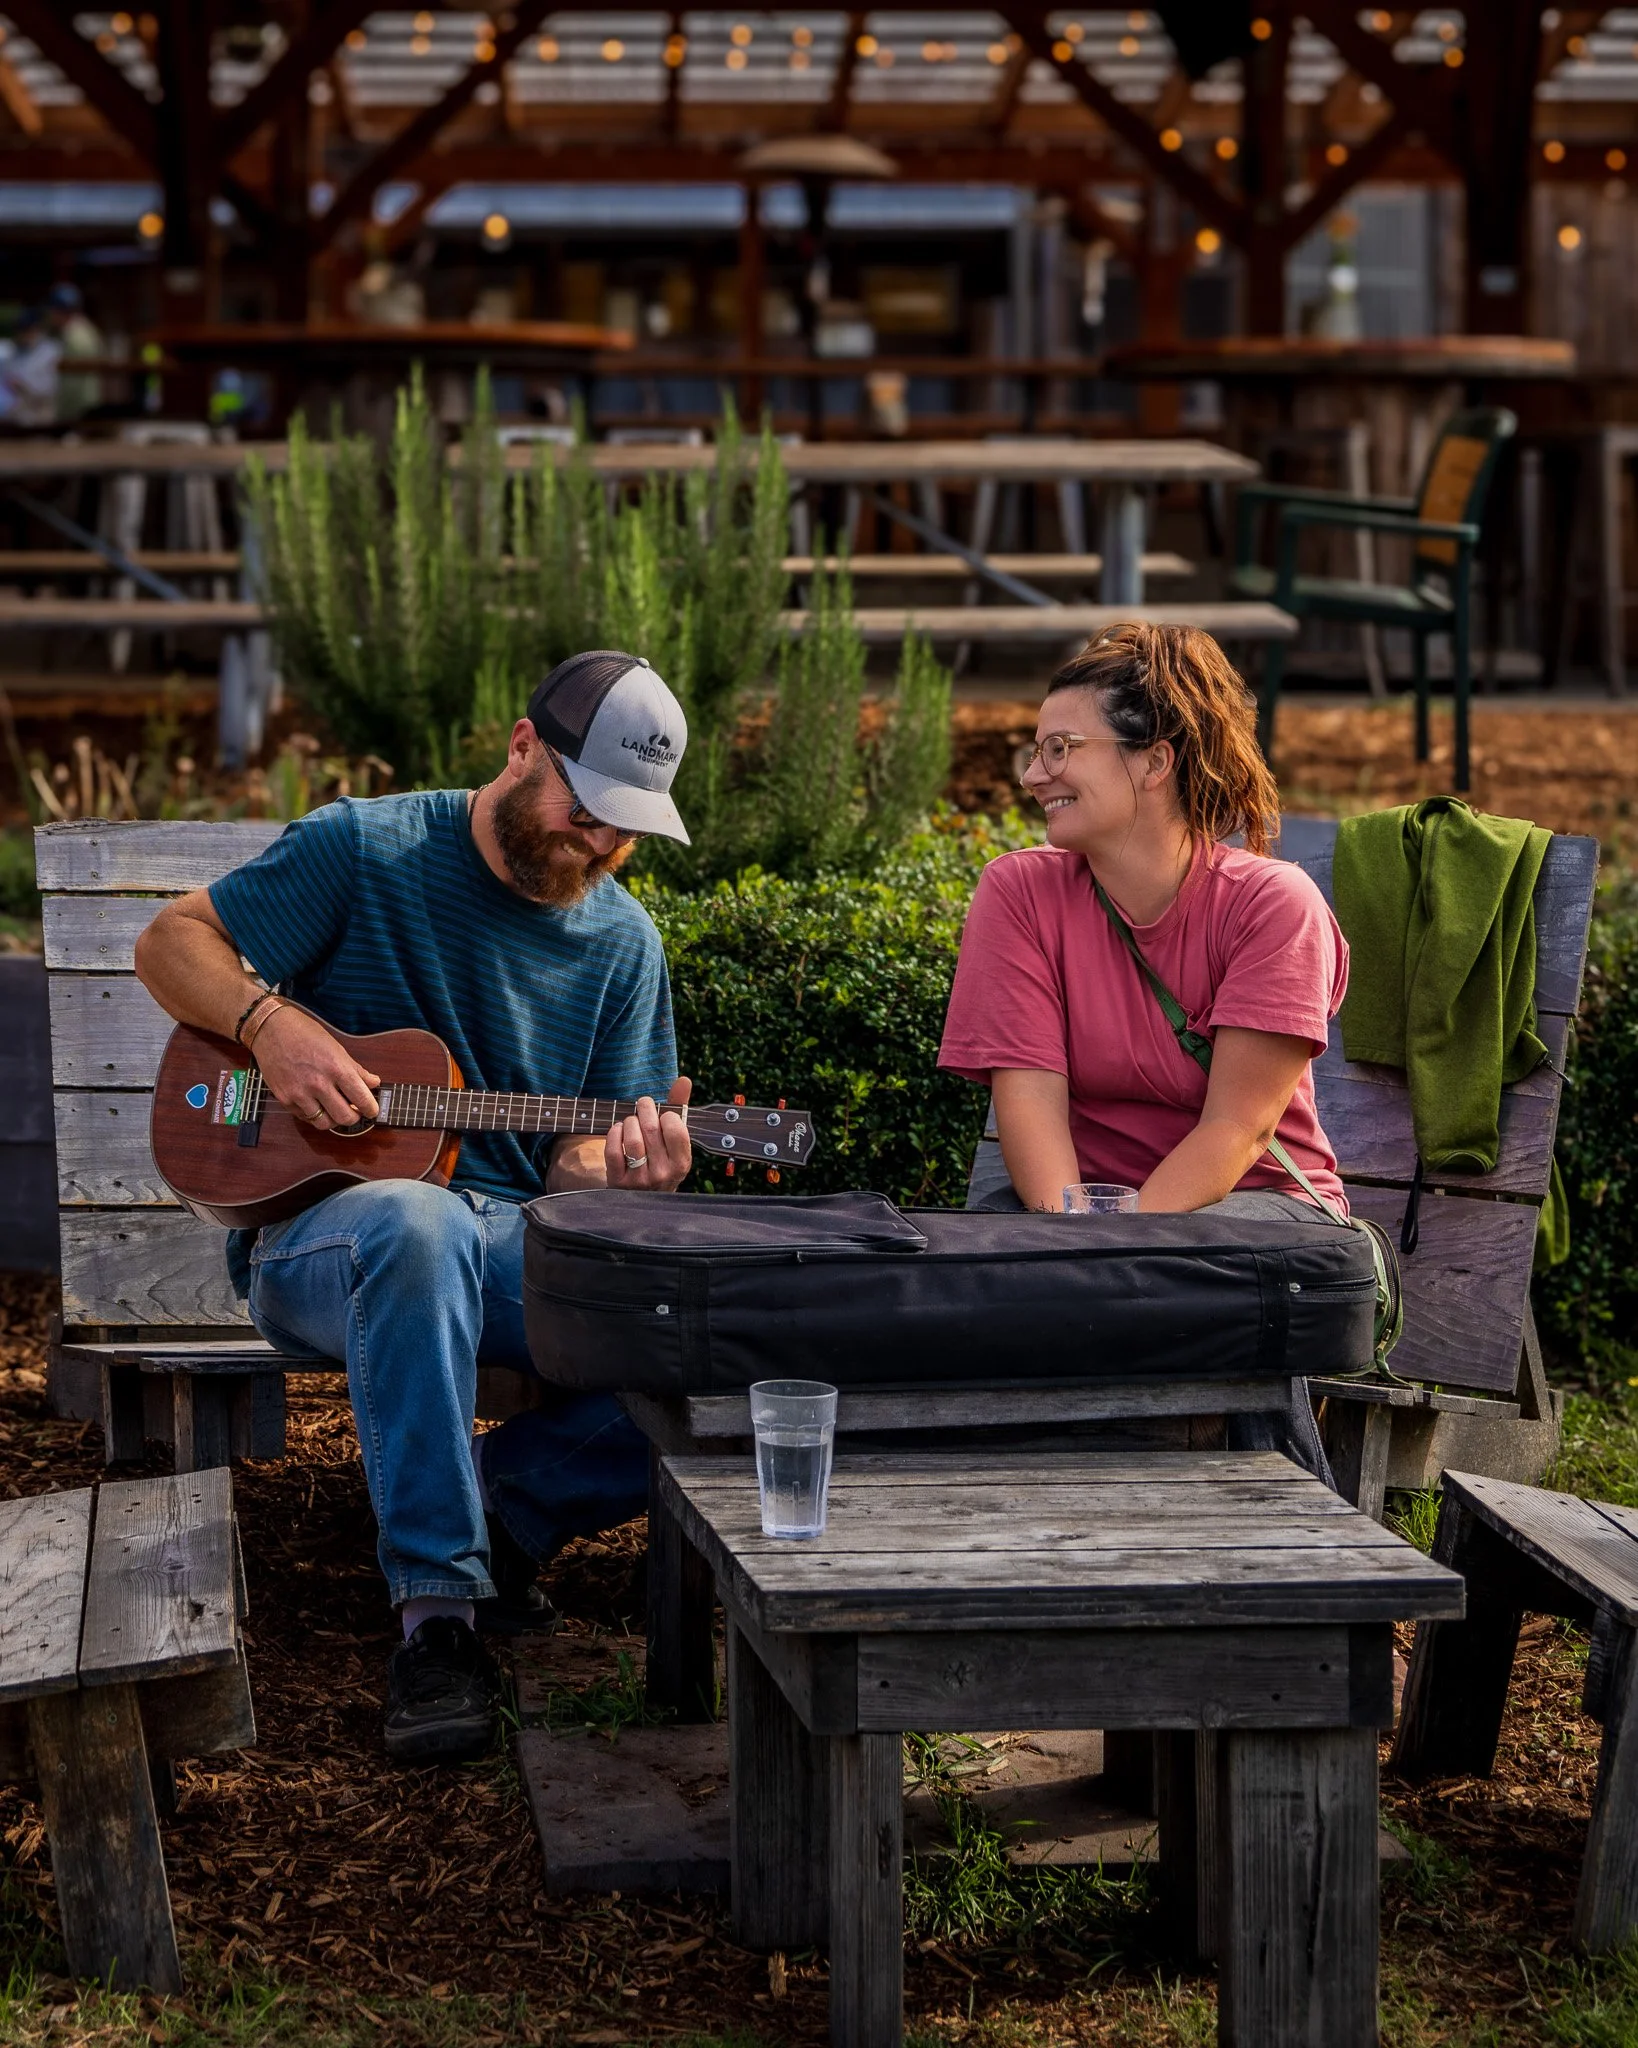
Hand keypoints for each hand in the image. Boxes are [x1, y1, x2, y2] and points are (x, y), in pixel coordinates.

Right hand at [253, 1005, 379, 1130]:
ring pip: (324, 1123)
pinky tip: (317, 1104)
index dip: (371, 1109)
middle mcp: (319, 1083)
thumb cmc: (305, 1033)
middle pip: (345, 1117)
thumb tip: (373, 1082)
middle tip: (355, 1112)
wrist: (271, 1029)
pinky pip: (305, 1117)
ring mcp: (300, 1093)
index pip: (362, 1099)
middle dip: (354, 1118)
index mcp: (336, 1068)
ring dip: (333, 1119)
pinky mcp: (285, 1099)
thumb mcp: (336, 1047)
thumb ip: (356, 1069)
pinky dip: (314, 1114)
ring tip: (335, 1110)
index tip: (372, 1110)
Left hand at [604, 1076, 692, 1191]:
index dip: (666, 1115)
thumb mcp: (674, 1140)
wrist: (642, 1196)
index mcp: (682, 1163)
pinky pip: (613, 1150)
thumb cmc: (661, 1158)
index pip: (676, 1129)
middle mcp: (663, 1174)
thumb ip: (679, 1108)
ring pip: (633, 1139)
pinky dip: (614, 1134)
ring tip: (631, 1121)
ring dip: (629, 1122)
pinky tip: (618, 1130)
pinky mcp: (618, 1182)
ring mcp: (640, 1180)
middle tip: (642, 1105)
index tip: (663, 1115)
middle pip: (651, 1129)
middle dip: (644, 1109)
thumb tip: (684, 1080)